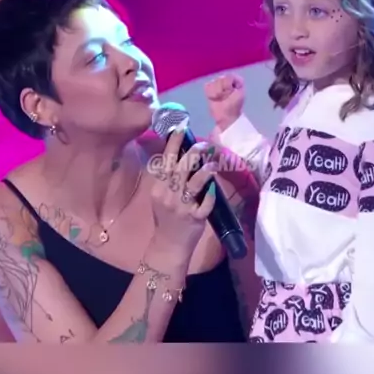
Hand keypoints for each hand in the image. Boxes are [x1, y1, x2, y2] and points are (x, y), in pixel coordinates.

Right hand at [150, 128, 216, 255]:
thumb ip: (169, 178)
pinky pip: (204, 204)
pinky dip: (210, 195)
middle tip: (204, 145)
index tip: (181, 128)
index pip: (166, 160)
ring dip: (204, 172)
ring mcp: (181, 207)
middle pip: (180, 169)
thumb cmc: (166, 217)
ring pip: (193, 184)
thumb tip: (183, 154)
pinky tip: (215, 187)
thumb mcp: (161, 195)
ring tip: (213, 163)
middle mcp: (168, 195)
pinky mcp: (194, 218)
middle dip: (193, 154)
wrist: (168, 245)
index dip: (173, 143)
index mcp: (159, 187)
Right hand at [204, 74, 244, 131]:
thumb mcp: (239, 94)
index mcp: (235, 80)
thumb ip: (237, 82)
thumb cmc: (234, 106)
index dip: (228, 86)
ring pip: (213, 83)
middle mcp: (226, 80)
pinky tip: (213, 98)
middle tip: (225, 98)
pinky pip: (207, 86)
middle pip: (220, 79)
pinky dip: (210, 94)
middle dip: (222, 90)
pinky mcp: (209, 88)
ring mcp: (217, 83)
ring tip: (219, 99)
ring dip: (216, 93)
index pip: (229, 77)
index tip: (230, 93)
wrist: (225, 117)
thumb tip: (226, 77)